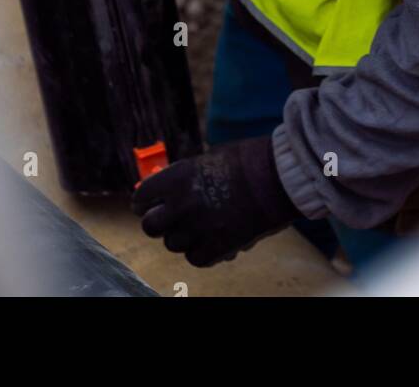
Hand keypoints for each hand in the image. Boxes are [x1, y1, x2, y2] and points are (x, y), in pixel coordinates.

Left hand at [131, 136, 295, 266]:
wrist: (277, 178)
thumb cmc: (246, 161)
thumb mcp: (206, 160)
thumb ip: (182, 178)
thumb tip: (164, 190)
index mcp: (176, 178)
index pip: (141, 198)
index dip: (144, 202)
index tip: (148, 205)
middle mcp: (181, 205)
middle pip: (151, 227)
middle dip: (159, 223)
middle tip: (170, 219)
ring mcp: (198, 229)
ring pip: (173, 244)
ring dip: (183, 236)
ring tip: (200, 225)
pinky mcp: (216, 248)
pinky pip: (194, 258)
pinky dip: (201, 251)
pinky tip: (213, 238)